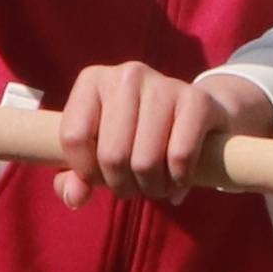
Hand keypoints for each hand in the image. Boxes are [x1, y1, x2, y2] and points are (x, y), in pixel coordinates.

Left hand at [46, 57, 272, 199]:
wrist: (197, 114)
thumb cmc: (138, 135)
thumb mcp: (102, 151)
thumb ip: (77, 177)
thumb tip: (74, 197)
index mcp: (93, 80)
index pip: (74, 137)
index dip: (86, 171)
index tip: (101, 178)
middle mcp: (127, 74)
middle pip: (112, 155)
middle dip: (123, 186)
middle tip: (135, 187)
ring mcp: (164, 83)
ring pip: (145, 161)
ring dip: (152, 188)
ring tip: (157, 186)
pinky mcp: (198, 100)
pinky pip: (180, 156)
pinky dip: (180, 180)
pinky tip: (180, 180)